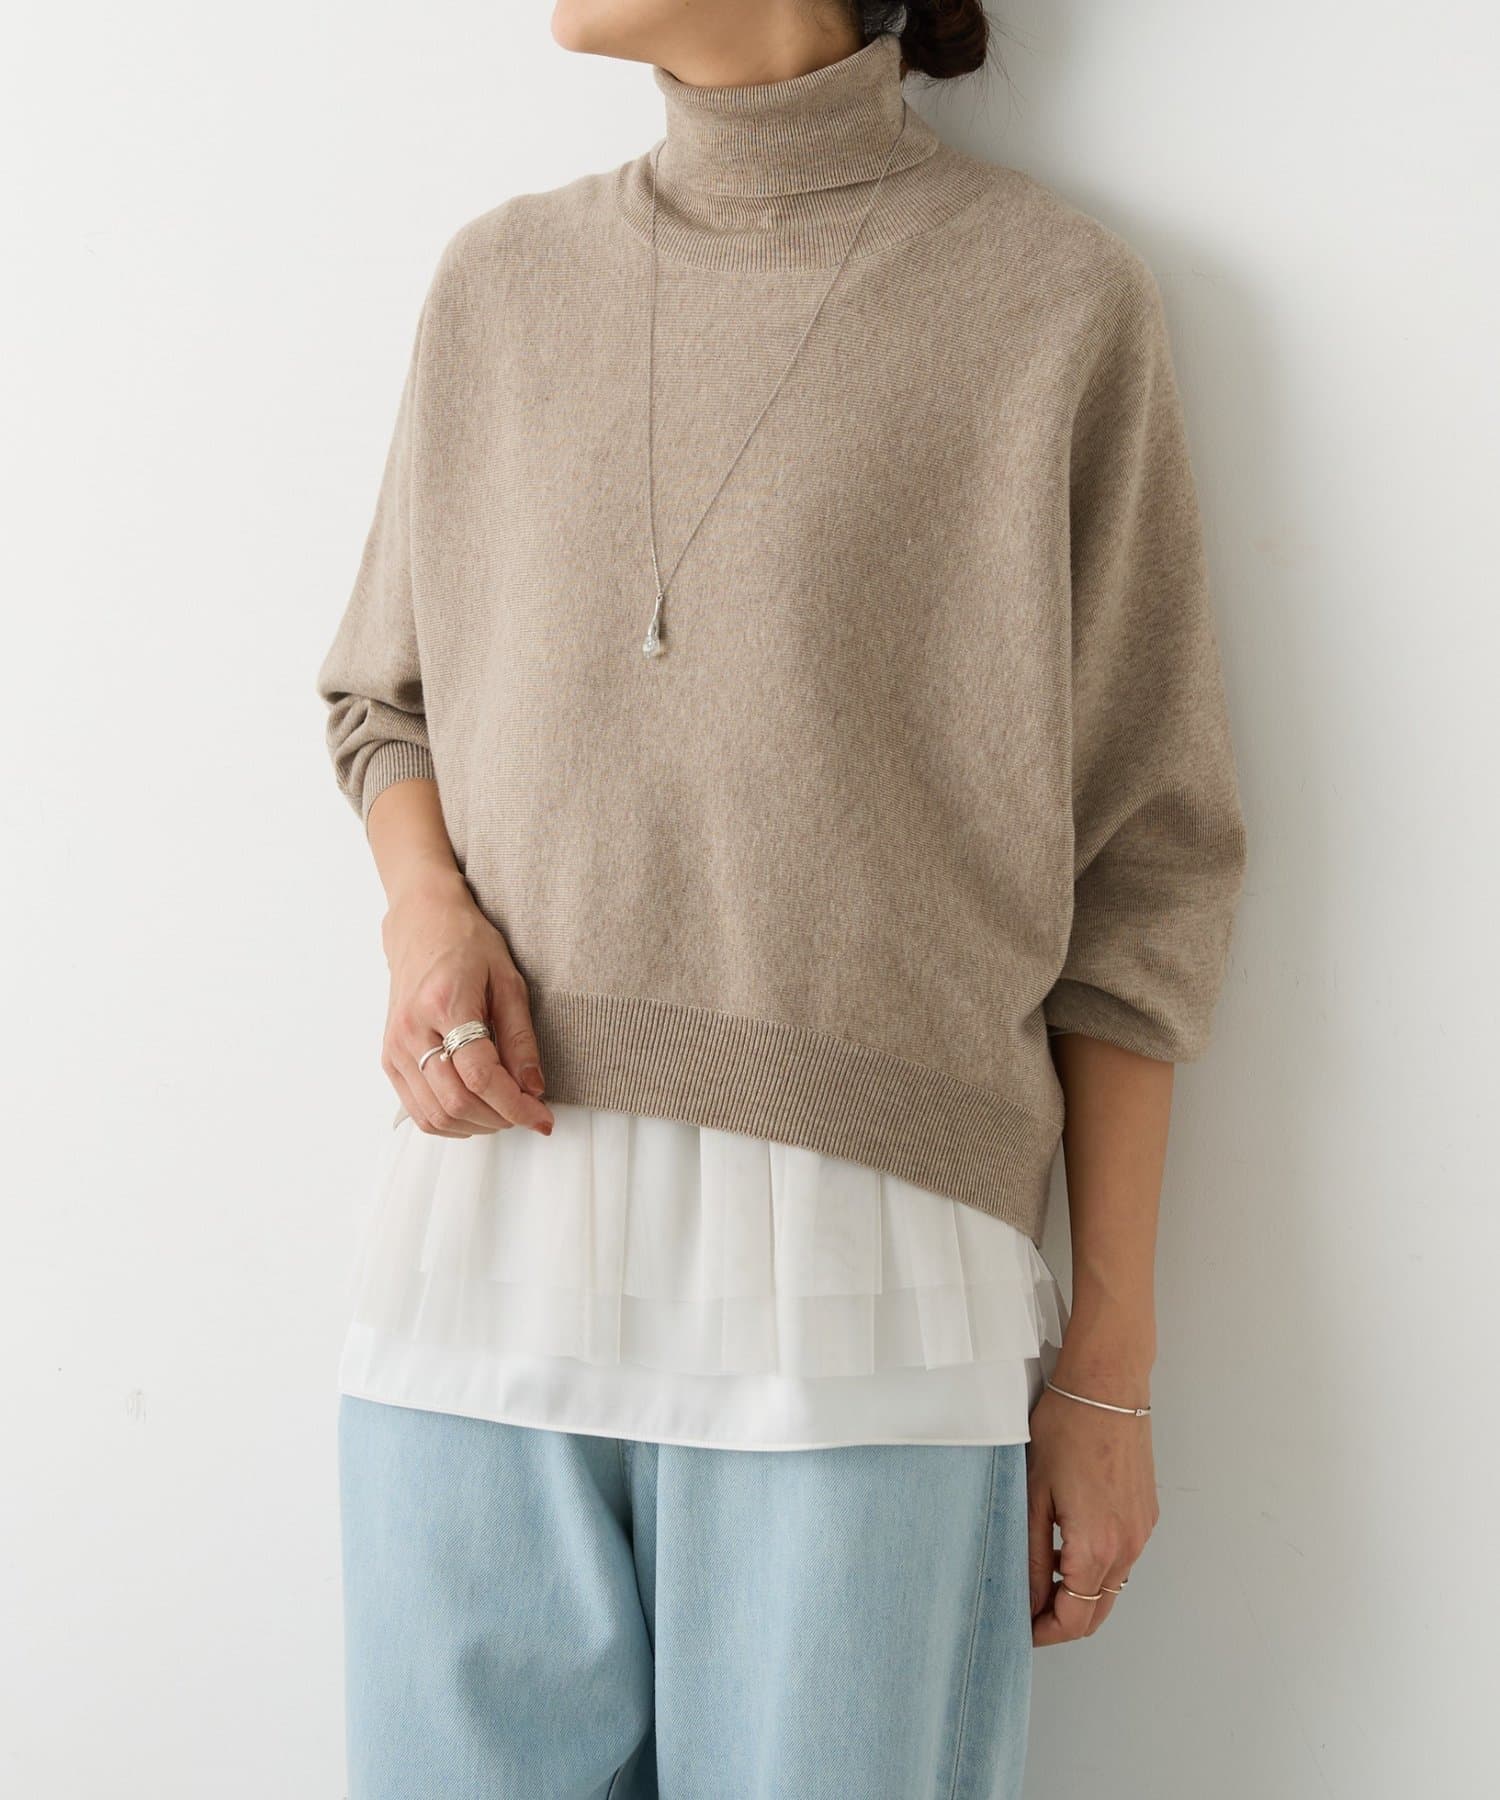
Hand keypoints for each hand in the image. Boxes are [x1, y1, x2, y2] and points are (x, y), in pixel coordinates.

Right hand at [378, 871, 553, 1138]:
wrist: (422, 926)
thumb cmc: (468, 946)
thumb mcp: (509, 982)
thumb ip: (520, 1038)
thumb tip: (533, 1088)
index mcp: (445, 1004)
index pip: (480, 1076)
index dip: (515, 1105)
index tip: (542, 1118)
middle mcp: (411, 1030)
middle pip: (456, 1102)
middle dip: (500, 1119)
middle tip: (528, 1113)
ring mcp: (395, 1047)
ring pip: (434, 1115)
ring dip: (476, 1126)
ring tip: (504, 1112)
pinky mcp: (389, 1059)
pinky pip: (418, 1110)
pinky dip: (450, 1122)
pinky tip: (476, 1110)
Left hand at [1026, 1378, 1158, 1645]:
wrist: (1107, 1385)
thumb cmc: (1066, 1427)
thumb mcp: (1034, 1492)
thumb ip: (1031, 1553)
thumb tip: (1028, 1597)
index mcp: (1096, 1546)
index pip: (1073, 1619)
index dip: (1044, 1632)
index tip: (1019, 1628)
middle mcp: (1127, 1547)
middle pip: (1096, 1613)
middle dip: (1061, 1622)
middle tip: (1027, 1612)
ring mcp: (1141, 1532)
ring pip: (1111, 1589)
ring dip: (1079, 1595)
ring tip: (1041, 1578)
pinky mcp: (1146, 1516)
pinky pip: (1122, 1561)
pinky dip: (1096, 1569)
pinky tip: (1067, 1547)